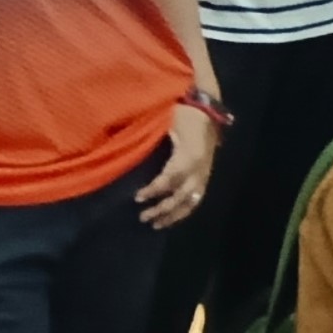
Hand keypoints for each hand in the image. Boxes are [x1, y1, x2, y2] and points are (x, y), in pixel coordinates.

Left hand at [139, 100, 216, 229]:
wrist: (208, 108)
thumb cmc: (183, 112)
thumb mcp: (167, 120)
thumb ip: (150, 136)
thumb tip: (125, 150)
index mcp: (191, 154)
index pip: (172, 177)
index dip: (155, 189)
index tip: (137, 197)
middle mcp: (200, 167)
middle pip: (183, 195)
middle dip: (163, 208)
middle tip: (143, 216)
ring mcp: (205, 173)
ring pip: (192, 201)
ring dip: (174, 214)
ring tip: (156, 224)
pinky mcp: (206, 175)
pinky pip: (196, 198)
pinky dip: (184, 210)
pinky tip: (170, 217)